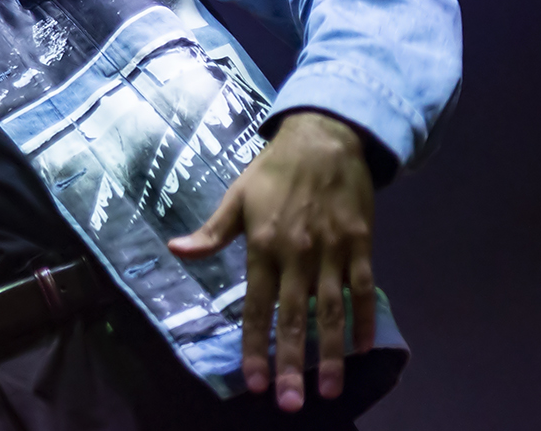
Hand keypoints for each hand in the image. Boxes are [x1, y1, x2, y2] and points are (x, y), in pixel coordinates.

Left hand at [167, 111, 375, 411]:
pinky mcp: (361, 245)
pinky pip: (363, 290)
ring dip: (331, 354)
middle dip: (290, 363)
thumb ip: (211, 231)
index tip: (252, 380)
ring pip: (331, 312)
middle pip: (294, 318)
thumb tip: (176, 251)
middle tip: (289, 402)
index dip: (254, 345)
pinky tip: (363, 350)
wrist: (324, 137)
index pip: (257, 305)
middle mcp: (298, 254)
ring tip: (329, 389)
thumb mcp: (236, 196)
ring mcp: (333, 251)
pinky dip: (364, 321)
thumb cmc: (274, 170)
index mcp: (263, 244)